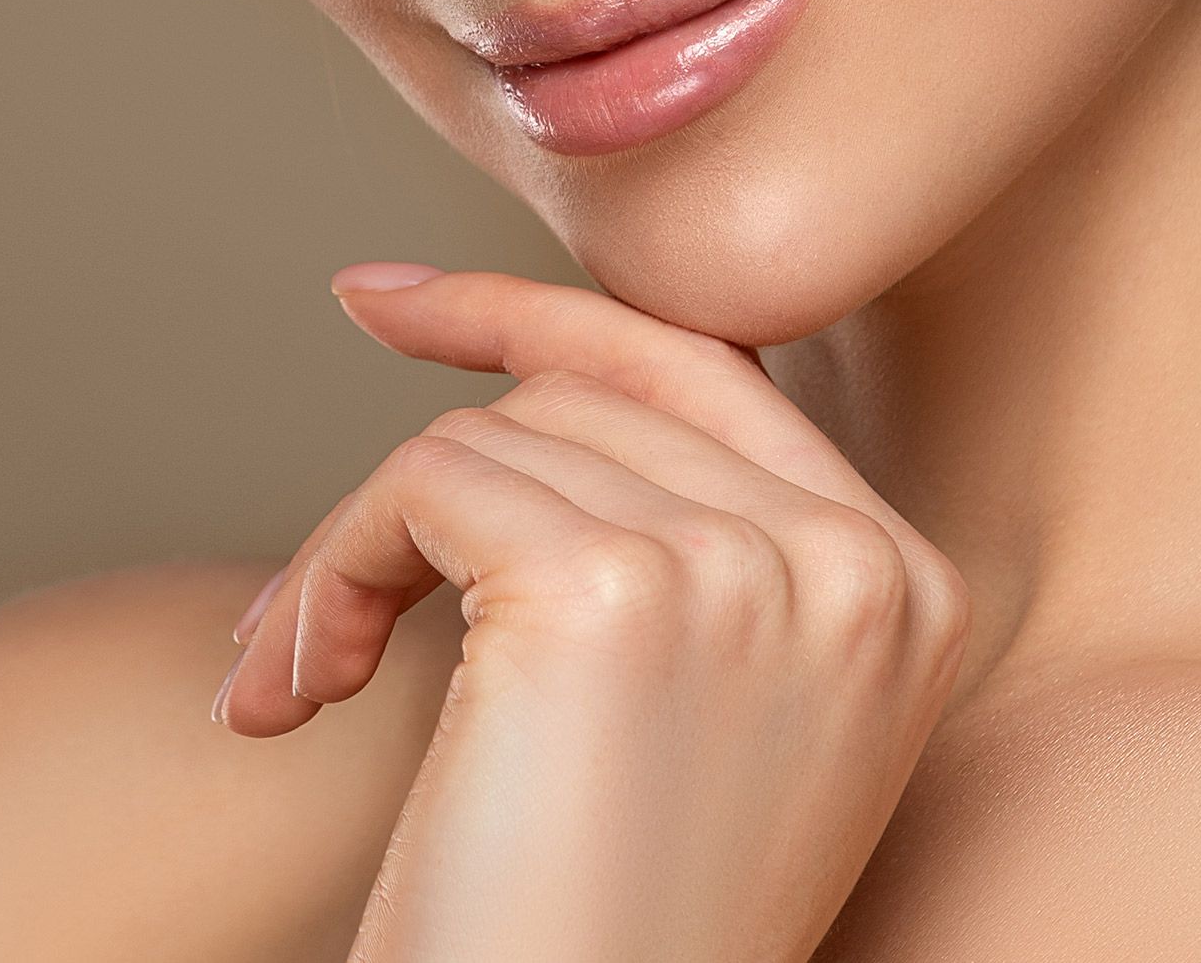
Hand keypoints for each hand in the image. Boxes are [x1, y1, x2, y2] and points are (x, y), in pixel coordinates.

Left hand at [212, 266, 970, 962]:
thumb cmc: (600, 916)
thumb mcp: (693, 697)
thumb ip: (669, 524)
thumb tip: (514, 356)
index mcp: (900, 580)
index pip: (695, 364)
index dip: (530, 317)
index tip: (393, 300)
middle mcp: (852, 560)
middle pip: (570, 399)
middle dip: (416, 496)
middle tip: (316, 628)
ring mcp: (744, 568)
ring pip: (479, 439)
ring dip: (354, 554)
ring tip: (310, 682)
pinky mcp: (610, 591)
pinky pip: (417, 484)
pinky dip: (329, 573)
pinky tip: (301, 690)